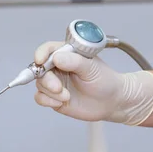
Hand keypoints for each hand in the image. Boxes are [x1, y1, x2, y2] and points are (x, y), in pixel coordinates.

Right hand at [33, 41, 152, 124]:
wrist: (112, 102)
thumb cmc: (106, 81)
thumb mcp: (92, 68)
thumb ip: (75, 61)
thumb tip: (57, 57)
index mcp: (68, 54)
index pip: (49, 49)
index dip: (41, 53)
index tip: (40, 60)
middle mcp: (59, 67)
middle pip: (40, 69)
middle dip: (47, 80)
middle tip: (58, 88)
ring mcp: (55, 82)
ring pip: (40, 84)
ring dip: (50, 92)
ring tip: (67, 96)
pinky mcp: (54, 97)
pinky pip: (40, 98)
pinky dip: (47, 101)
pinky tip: (60, 102)